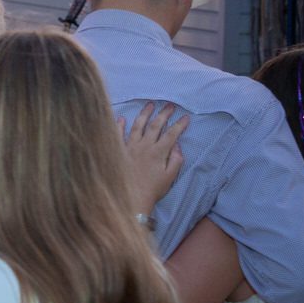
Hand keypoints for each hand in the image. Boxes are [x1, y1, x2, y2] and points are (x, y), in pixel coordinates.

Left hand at [119, 103, 185, 219]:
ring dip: (144, 114)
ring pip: (137, 126)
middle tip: (170, 105)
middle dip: (164, 114)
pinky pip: (117, 135)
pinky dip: (119, 125)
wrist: (130, 198)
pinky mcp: (118, 151)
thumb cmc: (152, 189)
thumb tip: (177, 145)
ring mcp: (129, 147)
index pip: (171, 134)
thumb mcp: (170, 177)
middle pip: (155, 126)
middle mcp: (144, 146)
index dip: (179, 125)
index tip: (186, 117)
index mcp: (158, 152)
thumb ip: (176, 160)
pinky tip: (122, 118)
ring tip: (150, 104)